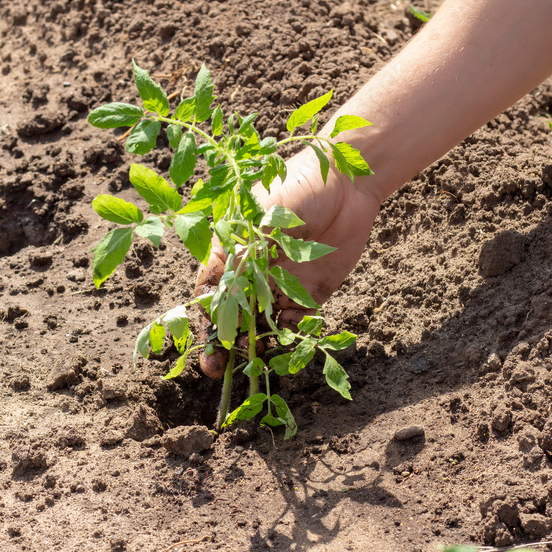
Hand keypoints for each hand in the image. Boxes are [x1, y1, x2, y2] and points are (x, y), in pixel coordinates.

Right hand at [194, 148, 381, 378]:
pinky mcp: (311, 292)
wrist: (346, 181)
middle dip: (225, 346)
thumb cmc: (293, 189)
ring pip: (262, 325)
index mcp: (230, 254)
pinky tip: (289, 339)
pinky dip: (291, 335)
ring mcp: (280, 285)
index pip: (210, 297)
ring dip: (257, 345)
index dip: (205, 325)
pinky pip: (296, 322)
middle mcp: (253, 274)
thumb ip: (240, 254)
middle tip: (222, 370)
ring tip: (255, 361)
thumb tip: (217, 291)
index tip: (205, 349)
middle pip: (233, 318)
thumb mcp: (260, 220)